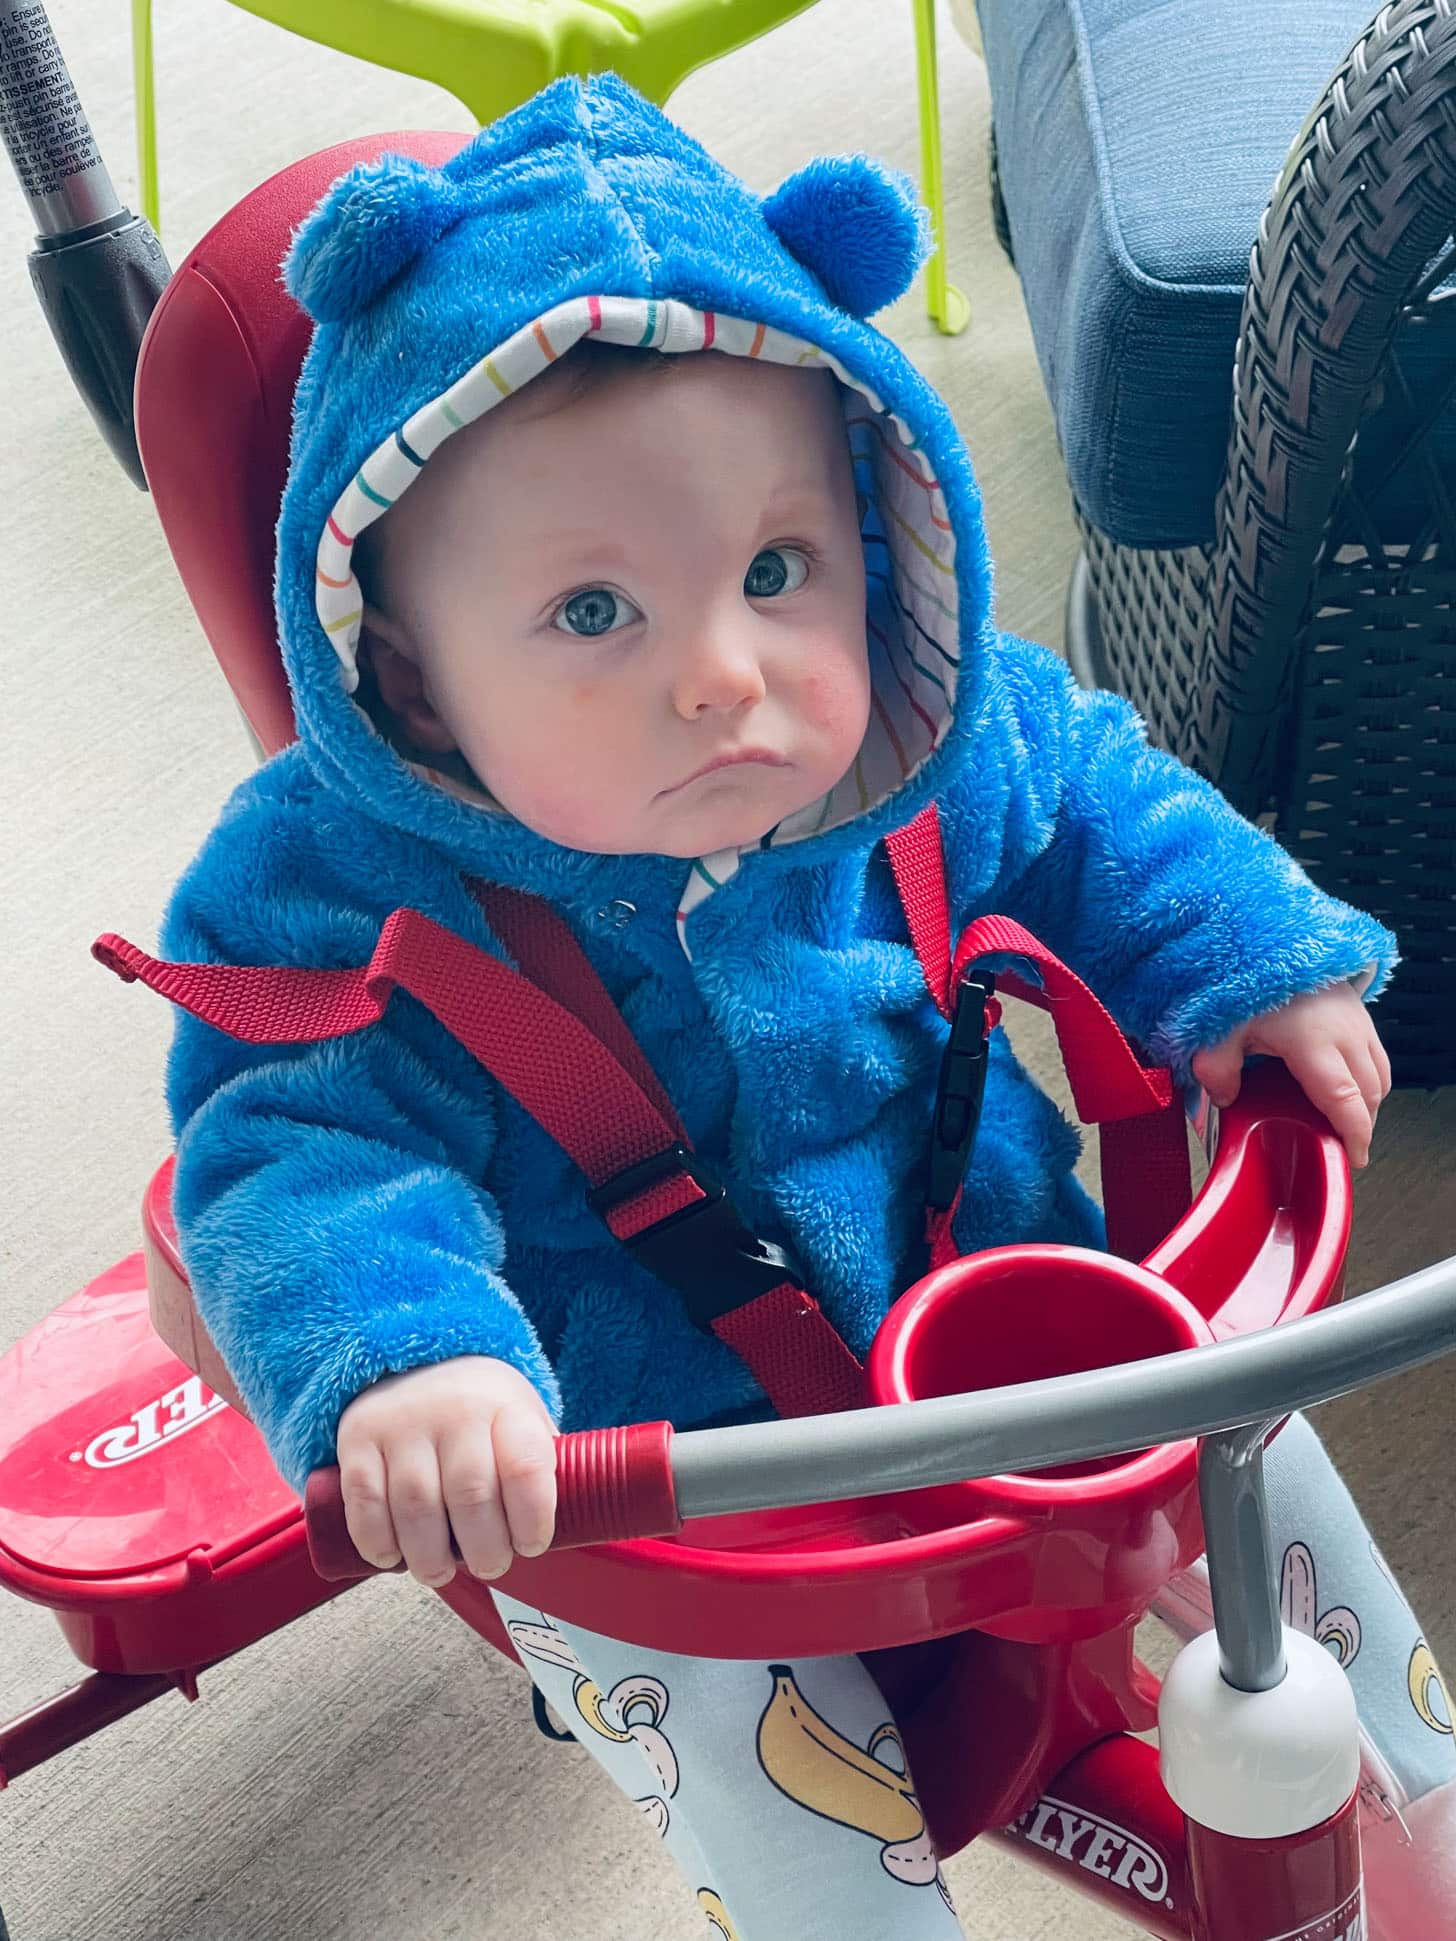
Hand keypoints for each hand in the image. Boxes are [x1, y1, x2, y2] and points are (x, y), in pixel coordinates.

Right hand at [336, 1356, 555, 1586]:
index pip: (526, 1466)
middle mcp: (455, 1410)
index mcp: (505, 1407)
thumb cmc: (479, 1408)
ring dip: (430, 1555)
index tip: (532, 1545)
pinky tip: (393, 1556)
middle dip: (484, 1548)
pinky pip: (364, 1500)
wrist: (415, 1356)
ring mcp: (403, 1423)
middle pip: (471, 1495)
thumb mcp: (521, 1419)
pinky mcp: (359, 1438)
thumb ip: (540, 1468)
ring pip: (416, 1505)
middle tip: (489, 1565)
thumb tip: (570, 1529)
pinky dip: (378, 1540)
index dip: (533, 1518)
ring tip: (439, 1571)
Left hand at [1191, 985, 1390, 1168]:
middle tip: (1336, 1146)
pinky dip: (1366, 1077)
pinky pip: (1375, 1055)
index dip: (1354, 1136)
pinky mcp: (1358, 1010)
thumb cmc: (1247, 972)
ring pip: (1380, 1075)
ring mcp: (1358, 1019)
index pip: (1346, 1100)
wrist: (1267, 929)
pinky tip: (1338, 1084)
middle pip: (1370, 1094)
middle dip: (1360, 1125)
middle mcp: (1346, 1031)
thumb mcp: (1218, 1025)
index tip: (1353, 1160)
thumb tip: (1222, 1100)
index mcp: (1315, 1040)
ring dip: (1365, 1102)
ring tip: (1337, 1120)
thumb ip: (1216, 1069)